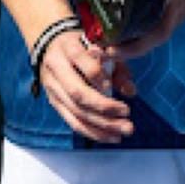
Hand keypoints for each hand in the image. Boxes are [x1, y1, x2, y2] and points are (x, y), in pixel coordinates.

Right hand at [34, 26, 138, 143]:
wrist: (53, 48)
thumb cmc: (83, 46)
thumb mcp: (100, 47)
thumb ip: (117, 66)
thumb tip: (131, 91)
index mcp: (68, 47)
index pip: (79, 59)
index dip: (95, 73)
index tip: (111, 84)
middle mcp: (56, 68)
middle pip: (77, 92)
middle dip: (103, 106)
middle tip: (126, 114)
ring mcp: (53, 88)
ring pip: (76, 111)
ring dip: (101, 125)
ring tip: (123, 131)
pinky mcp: (55, 104)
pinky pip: (73, 122)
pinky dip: (93, 132)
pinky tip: (111, 136)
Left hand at [106, 0, 184, 59]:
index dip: (121, 11)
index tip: (100, 16)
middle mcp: (172, 2)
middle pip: (146, 32)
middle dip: (123, 44)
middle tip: (98, 47)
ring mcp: (177, 12)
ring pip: (153, 38)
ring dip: (131, 48)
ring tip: (106, 51)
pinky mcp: (179, 16)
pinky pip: (159, 33)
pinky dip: (142, 40)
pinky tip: (123, 42)